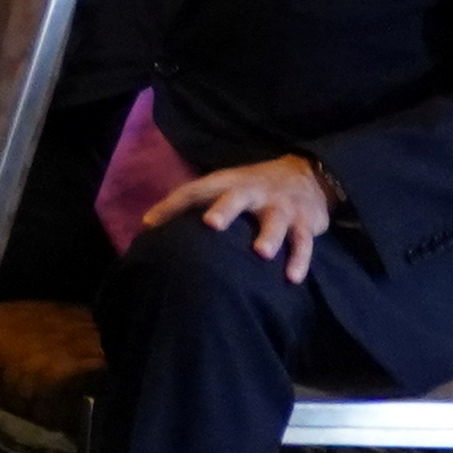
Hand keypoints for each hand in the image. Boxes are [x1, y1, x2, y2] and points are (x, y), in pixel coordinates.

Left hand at [145, 153, 338, 280]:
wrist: (306, 174)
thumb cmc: (251, 188)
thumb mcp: (223, 187)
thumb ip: (189, 203)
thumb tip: (146, 226)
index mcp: (229, 183)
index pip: (195, 190)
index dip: (173, 205)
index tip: (150, 224)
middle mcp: (254, 192)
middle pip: (237, 197)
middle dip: (225, 209)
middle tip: (211, 223)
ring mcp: (281, 207)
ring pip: (275, 221)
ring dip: (269, 236)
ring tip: (262, 253)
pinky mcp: (304, 223)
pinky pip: (303, 242)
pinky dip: (300, 260)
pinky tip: (292, 278)